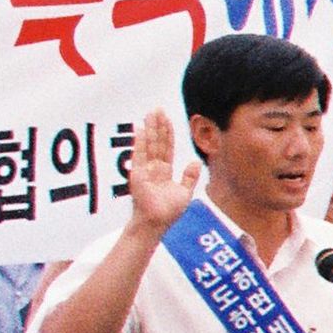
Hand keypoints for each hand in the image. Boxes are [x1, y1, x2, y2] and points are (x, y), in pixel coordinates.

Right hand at [121, 112, 199, 231]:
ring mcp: (144, 169)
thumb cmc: (168, 212)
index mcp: (164, 171)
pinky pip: (139, 154)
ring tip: (150, 113)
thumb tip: (195, 161)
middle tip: (158, 109)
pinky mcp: (137, 174)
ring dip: (149, 129)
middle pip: (157, 142)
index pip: (167, 147)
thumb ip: (189, 177)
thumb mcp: (184, 192)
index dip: (168, 133)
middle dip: (158, 125)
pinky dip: (139, 141)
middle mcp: (153, 168)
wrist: (157, 223)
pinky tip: (140, 129)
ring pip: (149, 144)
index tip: (167, 119)